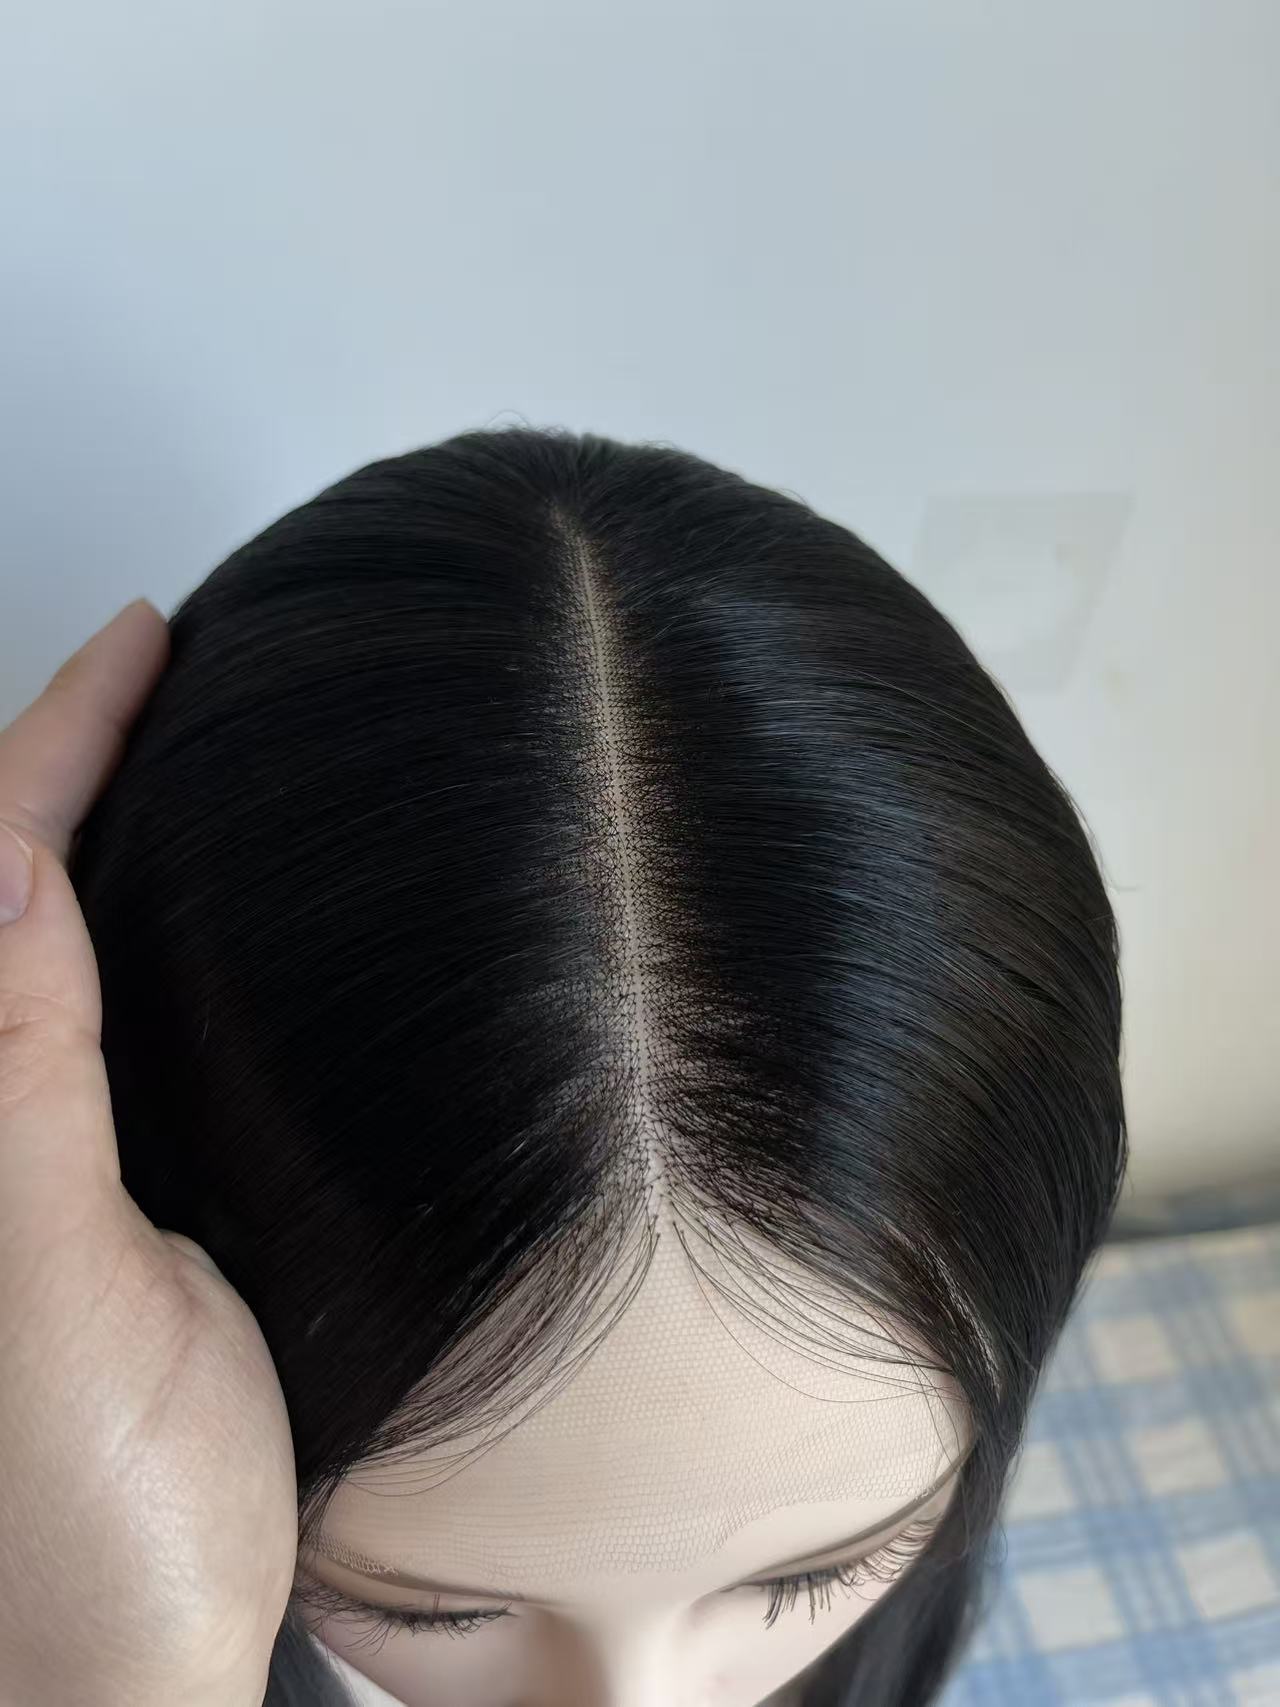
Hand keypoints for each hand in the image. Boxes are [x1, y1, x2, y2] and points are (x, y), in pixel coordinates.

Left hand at [0, 602, 297, 1706]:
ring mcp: (30, 1176)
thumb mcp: (51, 1311)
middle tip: (129, 669)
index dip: (50, 748)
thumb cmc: (88, 1543)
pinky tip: (172, 914)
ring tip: (141, 747)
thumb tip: (1, 872)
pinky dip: (120, 941)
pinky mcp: (88, 1218)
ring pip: (35, 960)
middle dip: (44, 767)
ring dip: (78, 838)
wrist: (126, 1693)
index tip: (139, 641)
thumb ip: (12, 1092)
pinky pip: (86, 1034)